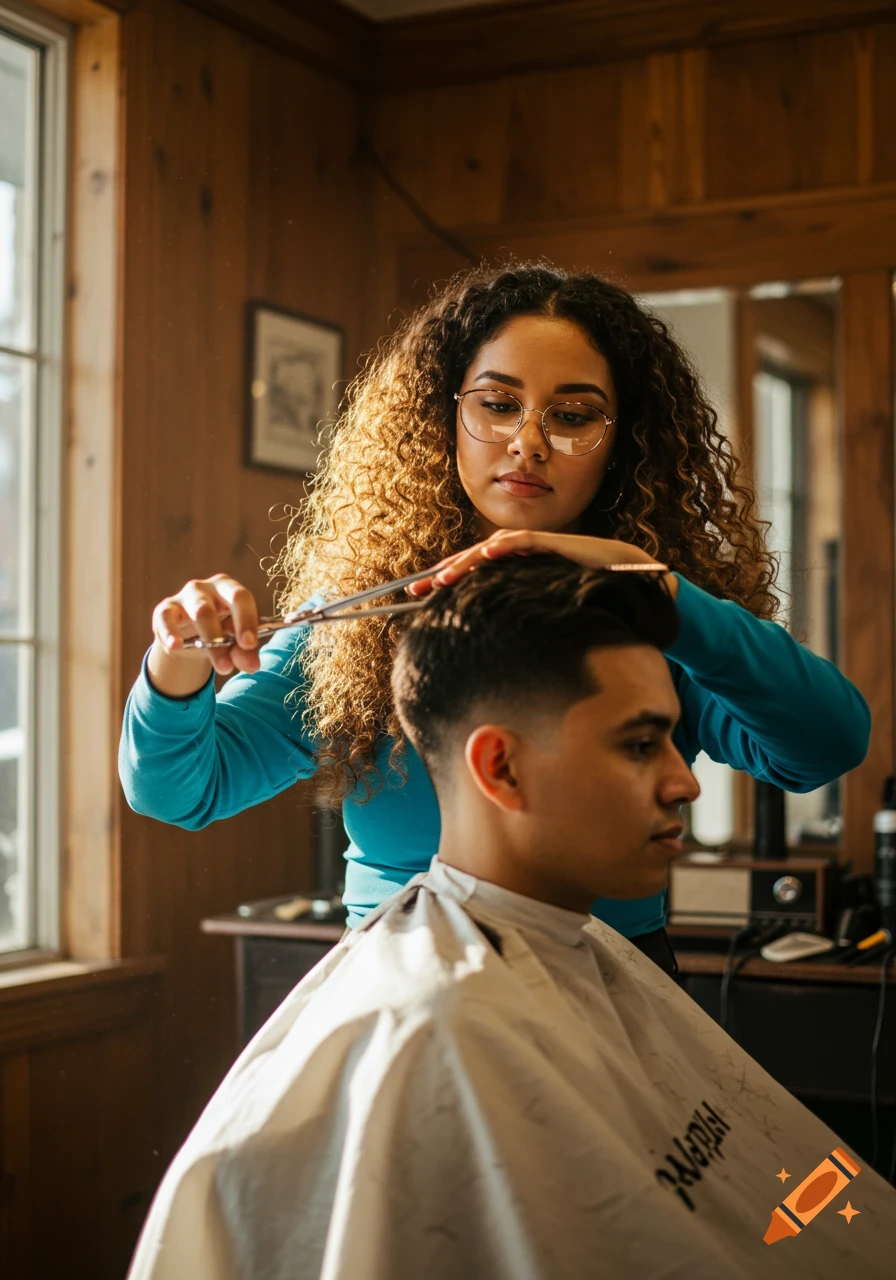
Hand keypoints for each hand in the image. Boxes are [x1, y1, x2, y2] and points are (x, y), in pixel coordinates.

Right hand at [149, 574, 260, 694]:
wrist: (185, 639)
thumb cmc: (217, 633)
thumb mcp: (232, 643)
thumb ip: (243, 652)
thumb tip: (252, 666)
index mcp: (230, 590)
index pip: (242, 597)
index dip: (247, 620)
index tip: (250, 644)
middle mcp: (209, 588)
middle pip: (222, 601)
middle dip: (235, 628)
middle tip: (236, 655)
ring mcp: (186, 596)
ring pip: (201, 611)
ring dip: (212, 640)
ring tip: (222, 666)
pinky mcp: (165, 609)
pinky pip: (166, 618)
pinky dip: (170, 632)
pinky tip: (176, 646)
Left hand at [408, 531, 677, 598]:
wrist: (626, 580)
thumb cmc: (583, 599)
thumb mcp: (542, 612)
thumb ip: (519, 620)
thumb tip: (491, 653)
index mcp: (511, 572)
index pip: (471, 575)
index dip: (443, 584)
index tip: (416, 599)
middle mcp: (517, 556)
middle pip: (472, 561)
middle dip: (443, 575)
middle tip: (415, 591)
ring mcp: (534, 547)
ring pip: (491, 550)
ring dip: (466, 561)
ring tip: (443, 577)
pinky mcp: (554, 543)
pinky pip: (525, 542)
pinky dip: (506, 545)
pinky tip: (488, 552)